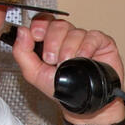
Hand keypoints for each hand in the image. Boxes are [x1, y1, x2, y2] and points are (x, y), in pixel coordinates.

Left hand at [8, 16, 124, 122]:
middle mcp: (67, 37)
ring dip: (68, 49)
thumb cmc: (61, 89)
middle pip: (58, 24)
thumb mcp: (34, 73)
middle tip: (52, 59)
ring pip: (75, 32)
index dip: (40, 25)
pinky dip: (86, 47)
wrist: (82, 104)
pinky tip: (83, 58)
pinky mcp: (102, 43)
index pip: (44, 20)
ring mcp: (85, 38)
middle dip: (52, 41)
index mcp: (50, 40)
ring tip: (68, 64)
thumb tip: (22, 31)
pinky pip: (93, 36)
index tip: (36, 36)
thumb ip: (22, 52)